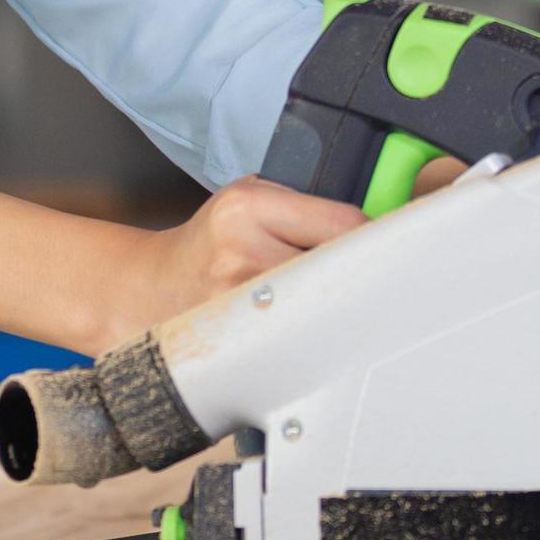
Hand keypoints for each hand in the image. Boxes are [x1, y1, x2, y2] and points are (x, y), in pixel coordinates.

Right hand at [99, 176, 365, 346]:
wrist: (152, 288)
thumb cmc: (210, 242)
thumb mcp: (247, 199)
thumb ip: (302, 207)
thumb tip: (375, 226)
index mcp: (248, 206)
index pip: (343, 221)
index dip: (374, 236)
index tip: (388, 246)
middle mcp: (241, 252)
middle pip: (338, 267)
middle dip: (358, 275)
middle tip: (373, 281)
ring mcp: (238, 302)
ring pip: (322, 306)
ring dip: (336, 307)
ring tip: (331, 303)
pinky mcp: (236, 340)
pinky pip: (298, 338)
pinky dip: (311, 334)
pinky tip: (307, 329)